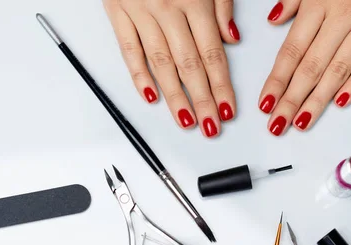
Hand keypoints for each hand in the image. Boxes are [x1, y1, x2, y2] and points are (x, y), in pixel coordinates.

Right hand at [103, 0, 239, 137]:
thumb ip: (222, 5)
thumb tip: (232, 40)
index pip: (212, 54)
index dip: (222, 85)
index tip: (228, 109)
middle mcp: (168, 8)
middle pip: (189, 64)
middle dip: (202, 99)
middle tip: (210, 126)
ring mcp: (140, 12)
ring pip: (160, 62)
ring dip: (174, 96)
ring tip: (185, 120)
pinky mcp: (117, 12)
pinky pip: (127, 49)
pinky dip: (137, 74)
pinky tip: (149, 96)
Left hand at [259, 0, 350, 134]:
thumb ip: (294, 0)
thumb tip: (273, 20)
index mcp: (319, 4)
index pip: (291, 51)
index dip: (277, 81)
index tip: (265, 104)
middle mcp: (341, 17)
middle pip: (311, 67)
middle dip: (291, 100)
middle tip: (277, 125)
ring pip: (338, 70)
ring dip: (318, 100)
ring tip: (302, 122)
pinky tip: (340, 103)